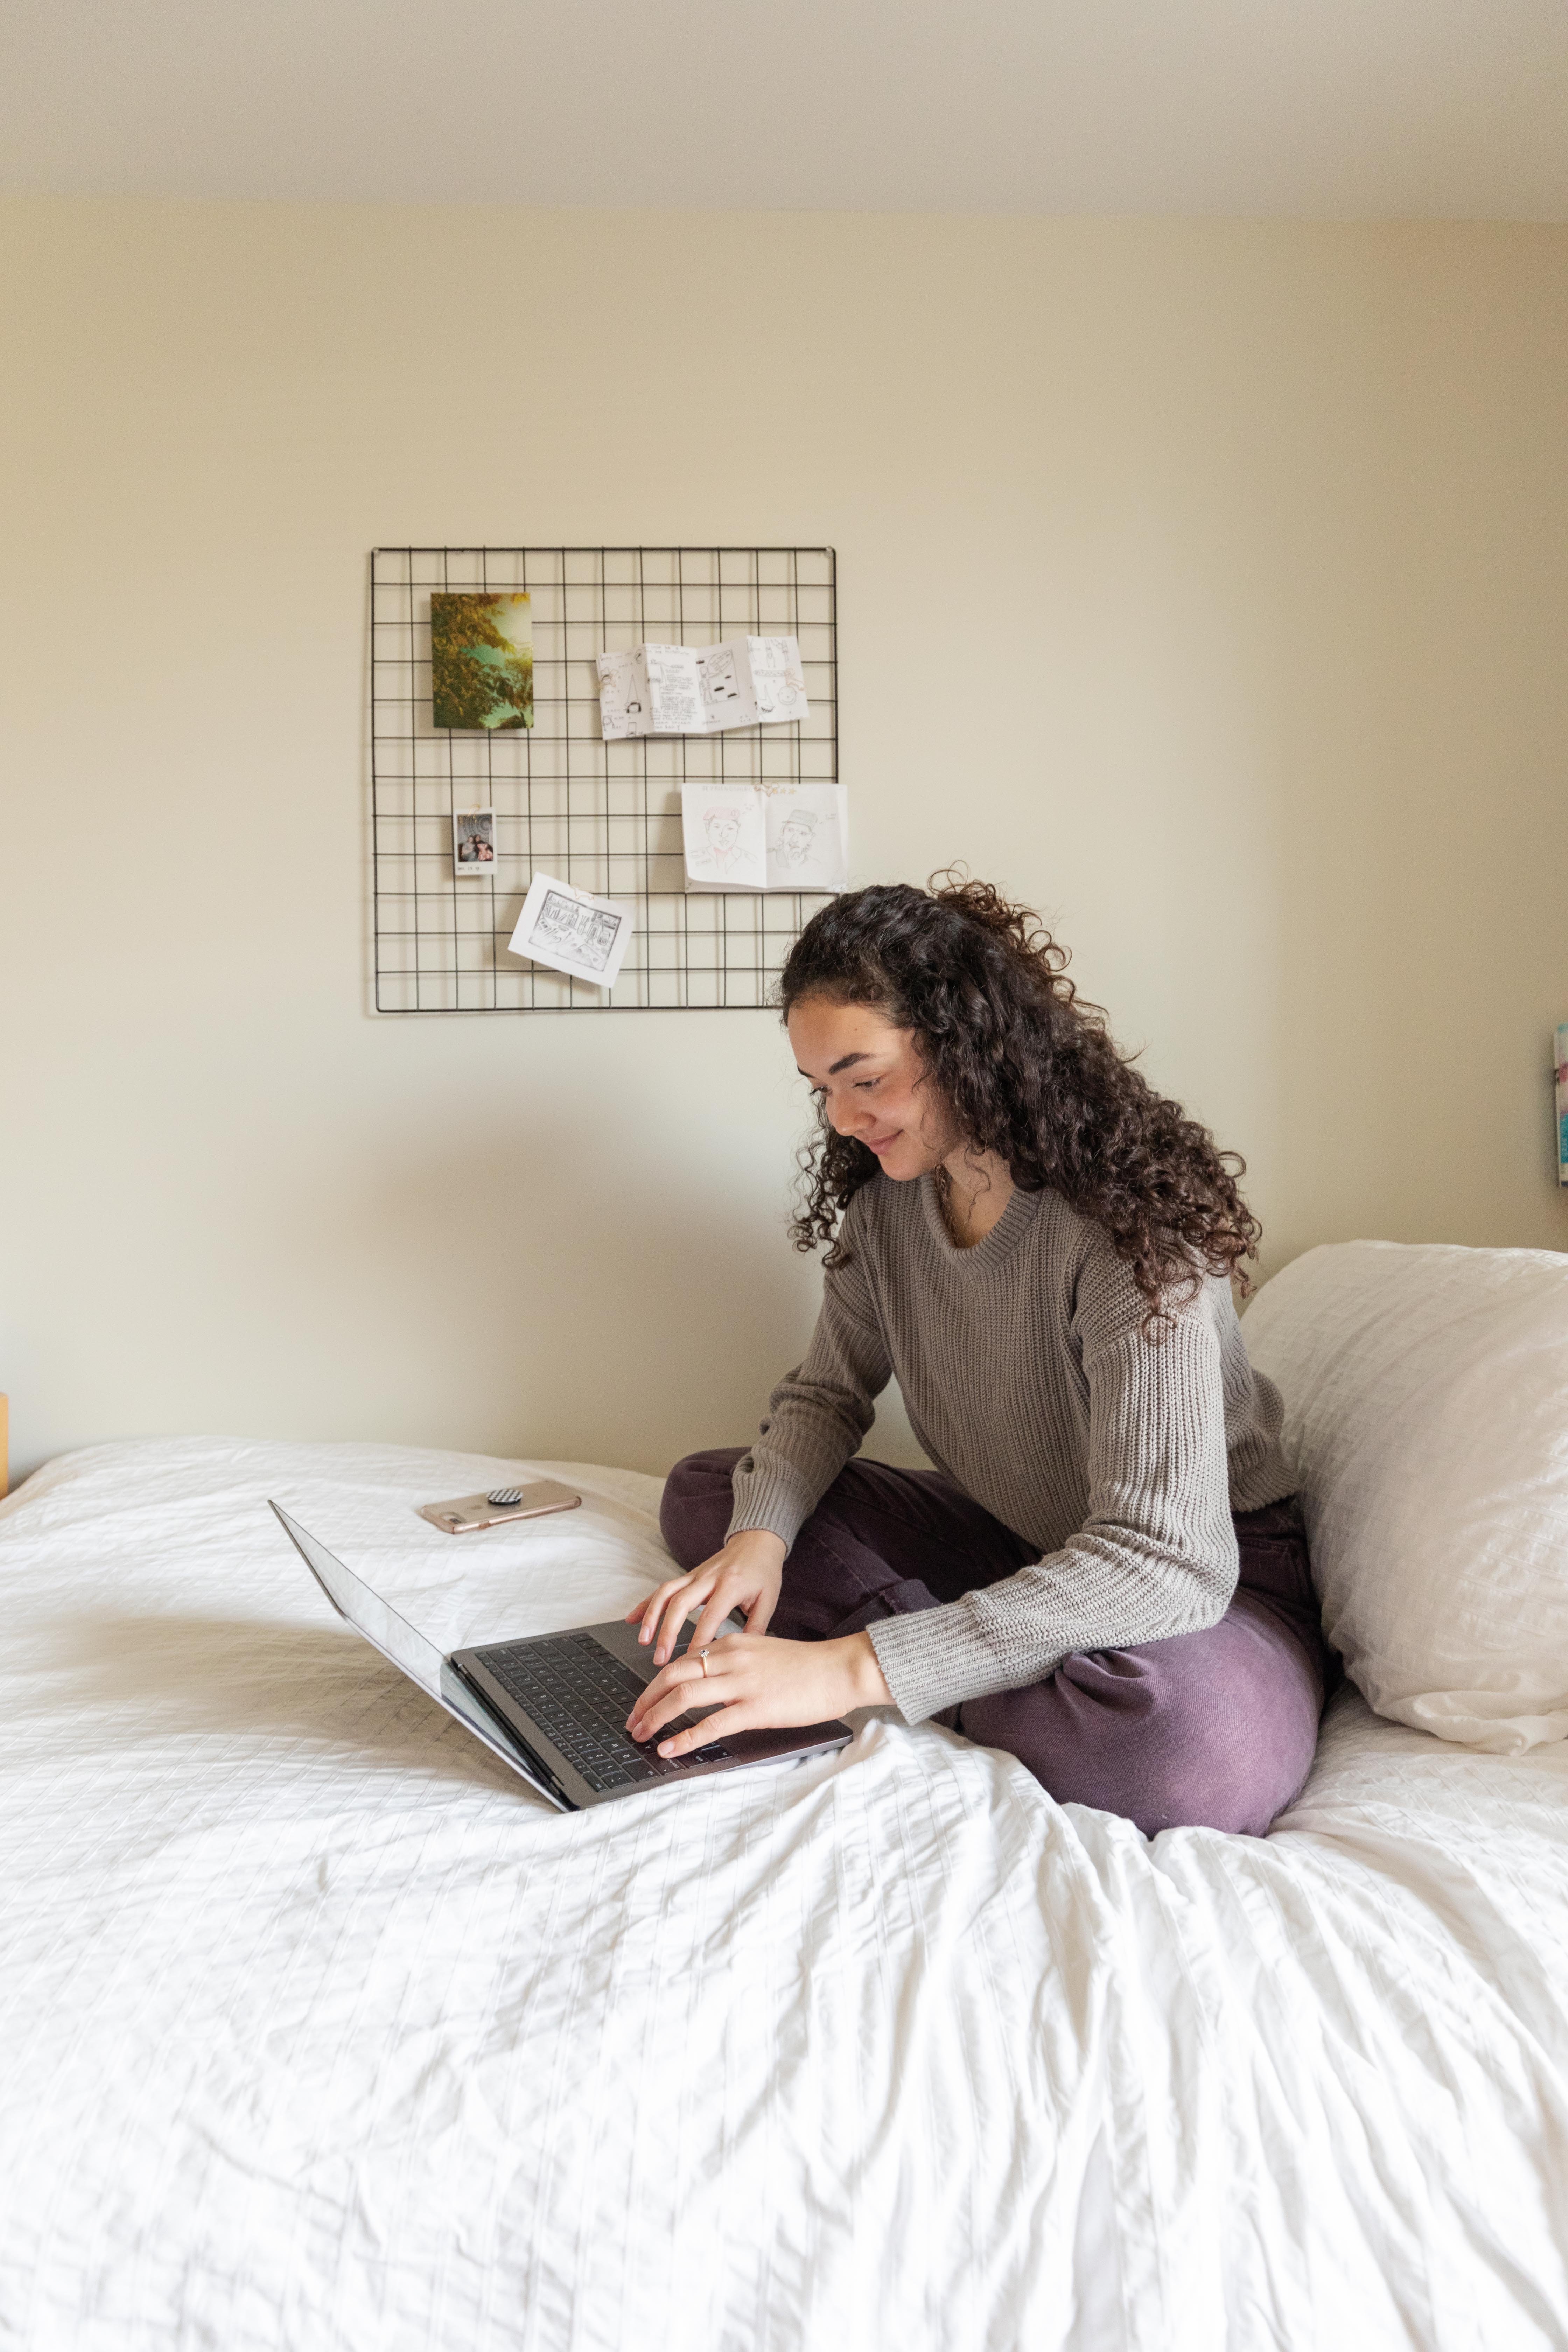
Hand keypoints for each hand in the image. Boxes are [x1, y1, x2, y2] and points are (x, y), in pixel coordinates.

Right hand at [625, 1528, 786, 1665]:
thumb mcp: (768, 1599)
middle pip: (681, 1603)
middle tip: (660, 1657)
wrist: (757, 1540)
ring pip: (666, 1593)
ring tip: (643, 1640)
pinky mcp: (688, 1575)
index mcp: (731, 1585)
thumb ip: (756, 1627)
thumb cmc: (763, 1571)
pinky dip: (646, 1603)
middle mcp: (709, 1578)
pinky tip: (632, 1619)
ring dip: (651, 1616)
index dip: (699, 1639)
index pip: (711, 1615)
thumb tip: (742, 1654)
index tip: (692, 1661)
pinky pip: (663, 1588)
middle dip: (667, 1631)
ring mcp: (695, 1575)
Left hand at [626, 1628, 891, 1758]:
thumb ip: (735, 1664)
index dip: (654, 1684)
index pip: (681, 1661)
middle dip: (645, 1700)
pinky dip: (684, 1737)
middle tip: (633, 1721)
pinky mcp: (756, 1707)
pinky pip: (711, 1723)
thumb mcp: (763, 1654)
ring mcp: (742, 1682)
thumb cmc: (807, 1667)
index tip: (643, 1703)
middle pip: (672, 1674)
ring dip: (655, 1717)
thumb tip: (710, 1681)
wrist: (840, 1669)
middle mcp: (731, 1658)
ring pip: (684, 1695)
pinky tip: (670, 1749)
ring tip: (641, 1735)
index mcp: (732, 1645)